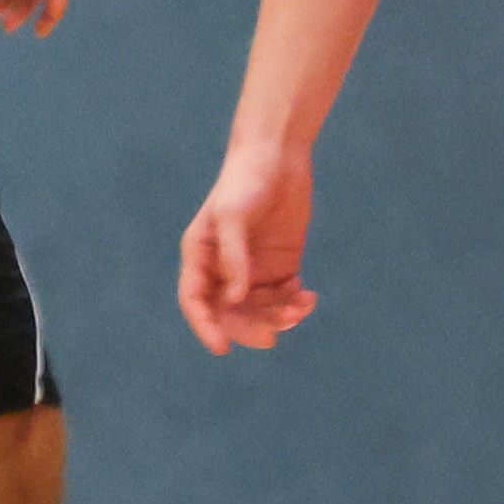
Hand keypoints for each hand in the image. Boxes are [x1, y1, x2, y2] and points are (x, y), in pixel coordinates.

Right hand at [177, 149, 317, 354]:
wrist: (278, 156)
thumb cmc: (245, 180)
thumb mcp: (233, 216)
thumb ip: (233, 258)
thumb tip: (235, 298)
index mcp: (201, 256)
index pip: (196, 300)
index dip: (205, 326)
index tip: (222, 347)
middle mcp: (224, 268)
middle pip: (230, 313)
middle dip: (250, 327)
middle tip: (273, 336)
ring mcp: (253, 268)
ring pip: (260, 310)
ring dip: (279, 316)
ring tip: (301, 306)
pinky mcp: (280, 264)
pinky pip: (284, 297)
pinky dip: (296, 304)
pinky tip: (308, 295)